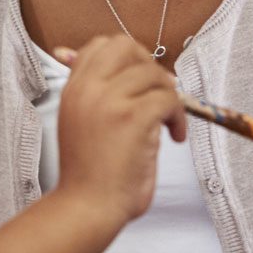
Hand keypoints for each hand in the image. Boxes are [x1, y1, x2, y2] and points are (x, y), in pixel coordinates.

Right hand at [49, 35, 185, 226]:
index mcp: (73, 88)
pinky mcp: (132, 117)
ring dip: (169, 97)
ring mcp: (109, 100)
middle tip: (157, 96)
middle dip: (150, 67)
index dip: (128, 58)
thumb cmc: (90, 174)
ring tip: (167, 124)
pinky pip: (169, 99)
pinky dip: (179, 118)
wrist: (87, 207)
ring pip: (154, 74)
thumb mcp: (81, 122)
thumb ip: (97, 95)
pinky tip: (174, 137)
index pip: (100, 45)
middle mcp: (87, 88)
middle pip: (127, 46)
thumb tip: (128, 73)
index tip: (140, 84)